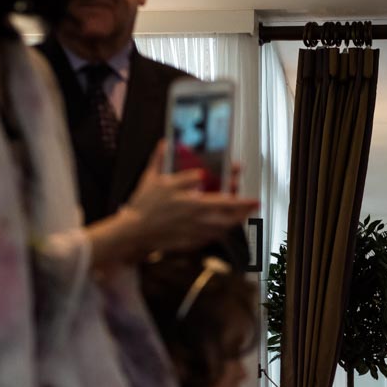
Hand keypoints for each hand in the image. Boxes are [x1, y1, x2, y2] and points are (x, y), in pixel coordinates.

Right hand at [124, 143, 257, 253]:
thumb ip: (160, 160)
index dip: (239, 198)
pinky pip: (211, 238)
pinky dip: (221, 232)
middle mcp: (194, 217)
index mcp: (188, 200)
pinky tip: (224, 226)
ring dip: (235, 221)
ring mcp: (193, 231)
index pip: (219, 197)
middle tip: (252, 204)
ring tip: (244, 214)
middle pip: (226, 216)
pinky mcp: (190, 242)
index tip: (250, 194)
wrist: (134, 232)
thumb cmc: (143, 206)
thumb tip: (166, 143)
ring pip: (221, 229)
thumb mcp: (151, 179)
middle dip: (242, 210)